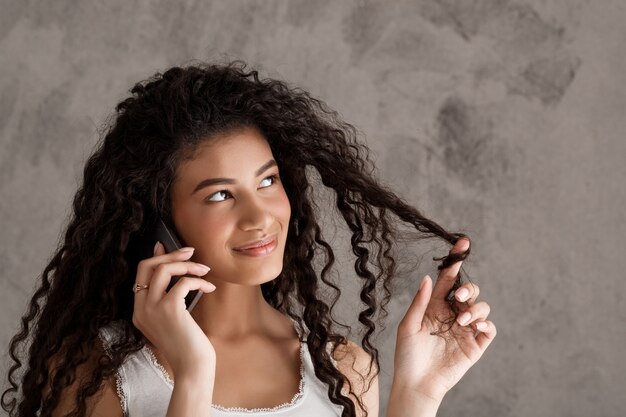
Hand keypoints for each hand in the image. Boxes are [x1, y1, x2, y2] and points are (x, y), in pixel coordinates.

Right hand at [132, 241, 216, 376]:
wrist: (192, 367)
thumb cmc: (187, 344)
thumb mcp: (173, 318)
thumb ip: (169, 296)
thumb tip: (174, 270)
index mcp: (139, 311)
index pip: (140, 273)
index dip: (157, 257)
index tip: (171, 248)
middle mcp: (141, 309)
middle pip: (147, 266)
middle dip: (170, 254)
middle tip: (191, 251)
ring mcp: (152, 309)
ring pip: (163, 269)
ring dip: (187, 265)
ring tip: (205, 270)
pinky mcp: (169, 310)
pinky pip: (183, 282)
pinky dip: (198, 281)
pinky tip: (209, 289)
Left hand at [391, 237, 496, 401]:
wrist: (416, 384)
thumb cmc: (407, 356)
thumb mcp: (408, 326)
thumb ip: (420, 302)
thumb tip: (428, 277)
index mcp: (435, 306)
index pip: (448, 280)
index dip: (455, 262)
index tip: (462, 243)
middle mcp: (452, 314)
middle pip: (470, 291)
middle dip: (469, 288)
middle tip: (461, 295)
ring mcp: (465, 329)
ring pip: (481, 307)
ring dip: (475, 308)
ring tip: (461, 321)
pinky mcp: (475, 345)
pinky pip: (488, 328)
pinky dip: (486, 323)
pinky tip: (475, 325)